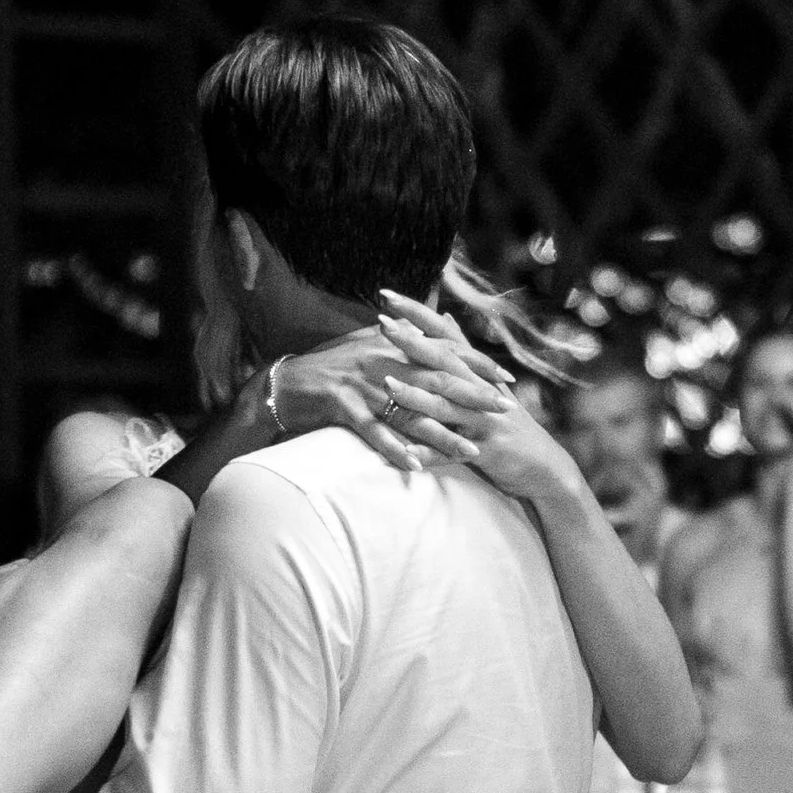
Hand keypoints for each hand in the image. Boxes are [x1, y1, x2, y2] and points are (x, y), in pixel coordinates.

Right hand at [267, 302, 514, 471]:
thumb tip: (436, 326)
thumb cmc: (331, 366)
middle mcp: (383, 361)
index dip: (477, 365)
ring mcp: (364, 386)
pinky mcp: (345, 408)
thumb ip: (403, 336)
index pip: (444, 353)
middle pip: (436, 382)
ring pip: (411, 412)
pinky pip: (374, 433)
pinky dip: (394, 451)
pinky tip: (415, 467)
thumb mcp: (368, 343)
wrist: (286, 382)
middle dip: (473, 397)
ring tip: (471, 451)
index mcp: (392, 344)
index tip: (506, 378)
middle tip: (503, 411)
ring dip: (443, 434)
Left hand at [374, 292, 579, 503]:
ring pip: (446, 407)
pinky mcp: (486, 451)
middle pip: (444, 363)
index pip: (444, 335)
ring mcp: (484, 421)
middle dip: (412, 343)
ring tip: (387, 386)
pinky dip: (429, 455)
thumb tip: (446, 317)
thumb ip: (464, 354)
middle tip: (382, 324)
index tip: (387, 295)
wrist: (544, 465)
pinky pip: (452, 454)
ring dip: (417, 397)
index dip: (418, 314)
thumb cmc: (508, 422)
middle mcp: (481, 391)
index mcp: (476, 374)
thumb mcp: (489, 385)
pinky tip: (406, 454)